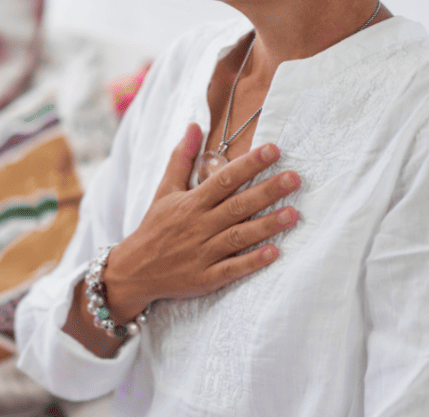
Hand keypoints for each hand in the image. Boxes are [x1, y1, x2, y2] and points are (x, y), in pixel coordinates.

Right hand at [104, 123, 301, 321]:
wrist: (133, 271)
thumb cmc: (154, 228)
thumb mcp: (164, 191)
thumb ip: (181, 159)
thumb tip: (194, 125)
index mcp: (190, 204)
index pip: (223, 180)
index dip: (248, 164)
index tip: (273, 150)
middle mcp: (198, 226)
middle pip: (236, 206)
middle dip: (266, 191)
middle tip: (295, 178)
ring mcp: (202, 253)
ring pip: (238, 237)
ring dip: (266, 225)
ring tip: (293, 213)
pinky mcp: (204, 278)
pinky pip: (231, 269)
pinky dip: (252, 262)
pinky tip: (274, 253)